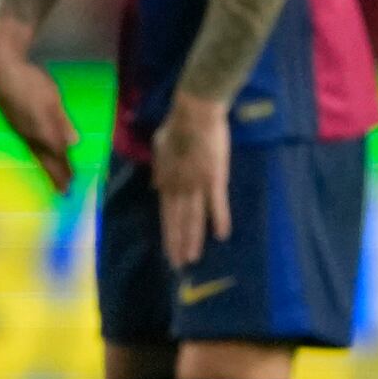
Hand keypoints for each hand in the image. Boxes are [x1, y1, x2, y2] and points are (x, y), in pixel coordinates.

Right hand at [0, 51, 76, 194]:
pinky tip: (39, 156)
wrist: (0, 71)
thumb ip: (62, 121)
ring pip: (36, 155)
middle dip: (56, 176)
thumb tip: (74, 142)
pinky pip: (28, 148)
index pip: (58, 154)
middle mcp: (30, 135)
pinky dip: (37, 157)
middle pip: (46, 160)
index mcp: (42, 129)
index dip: (65, 168)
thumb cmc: (30, 80)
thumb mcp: (52, 97)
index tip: (73, 182)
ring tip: (53, 179)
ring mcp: (20, 131)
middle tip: (63, 192)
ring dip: (46, 169)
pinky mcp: (13, 126)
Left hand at [155, 91, 236, 266]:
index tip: (168, 252)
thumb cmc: (176, 126)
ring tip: (193, 258)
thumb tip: (155, 187)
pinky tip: (221, 236)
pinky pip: (217, 203)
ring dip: (193, 239)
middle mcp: (179, 187)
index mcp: (166, 180)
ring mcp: (197, 184)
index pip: (166, 214)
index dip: (168, 234)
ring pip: (194, 217)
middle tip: (178, 265)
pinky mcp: (215, 178)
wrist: (194, 113)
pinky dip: (219, 219)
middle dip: (178, 244)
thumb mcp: (159, 148)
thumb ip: (159, 169)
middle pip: (178, 221)